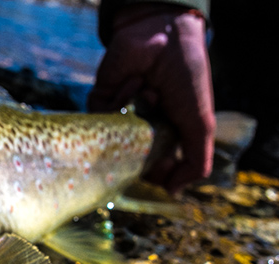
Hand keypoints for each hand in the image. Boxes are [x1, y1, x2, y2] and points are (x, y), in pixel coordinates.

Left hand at [89, 4, 214, 193]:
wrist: (164, 36)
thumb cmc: (187, 78)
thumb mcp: (199, 123)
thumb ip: (194, 161)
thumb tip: (173, 192)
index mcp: (164, 136)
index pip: (155, 168)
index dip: (158, 170)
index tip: (164, 165)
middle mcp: (139, 130)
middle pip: (131, 159)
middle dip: (142, 148)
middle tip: (155, 125)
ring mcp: (118, 117)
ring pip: (114, 141)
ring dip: (138, 115)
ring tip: (152, 91)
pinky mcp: (99, 102)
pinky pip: (102, 116)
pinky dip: (123, 98)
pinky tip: (136, 81)